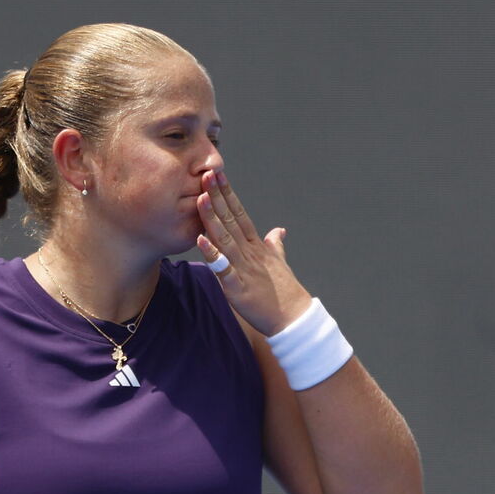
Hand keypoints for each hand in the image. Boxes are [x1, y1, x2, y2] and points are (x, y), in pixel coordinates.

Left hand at [196, 169, 312, 335]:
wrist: (294, 318)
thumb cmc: (285, 292)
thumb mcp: (279, 263)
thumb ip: (275, 245)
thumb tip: (278, 231)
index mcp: (256, 246)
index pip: (240, 214)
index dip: (228, 194)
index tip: (217, 175)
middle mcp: (250, 253)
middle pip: (231, 220)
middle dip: (218, 197)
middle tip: (206, 174)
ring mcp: (244, 269)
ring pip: (225, 239)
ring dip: (212, 219)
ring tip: (200, 198)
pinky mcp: (239, 288)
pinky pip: (224, 270)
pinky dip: (213, 256)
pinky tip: (201, 241)